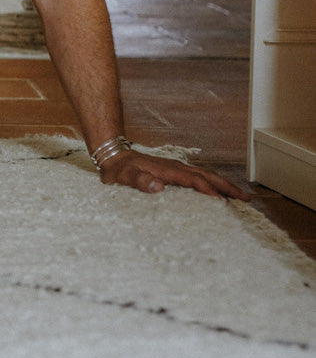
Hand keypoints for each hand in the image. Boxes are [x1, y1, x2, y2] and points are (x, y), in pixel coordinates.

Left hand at [99, 149, 249, 199]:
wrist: (113, 155)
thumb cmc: (119, 169)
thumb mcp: (123, 177)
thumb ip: (138, 181)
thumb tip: (157, 186)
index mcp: (167, 171)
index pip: (193, 180)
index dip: (207, 190)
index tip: (222, 202)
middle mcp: (176, 168)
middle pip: (207, 175)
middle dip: (226, 186)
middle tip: (245, 199)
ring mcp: (177, 168)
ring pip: (206, 175)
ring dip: (224, 184)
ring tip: (240, 197)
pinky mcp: (175, 171)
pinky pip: (199, 177)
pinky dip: (213, 183)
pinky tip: (218, 192)